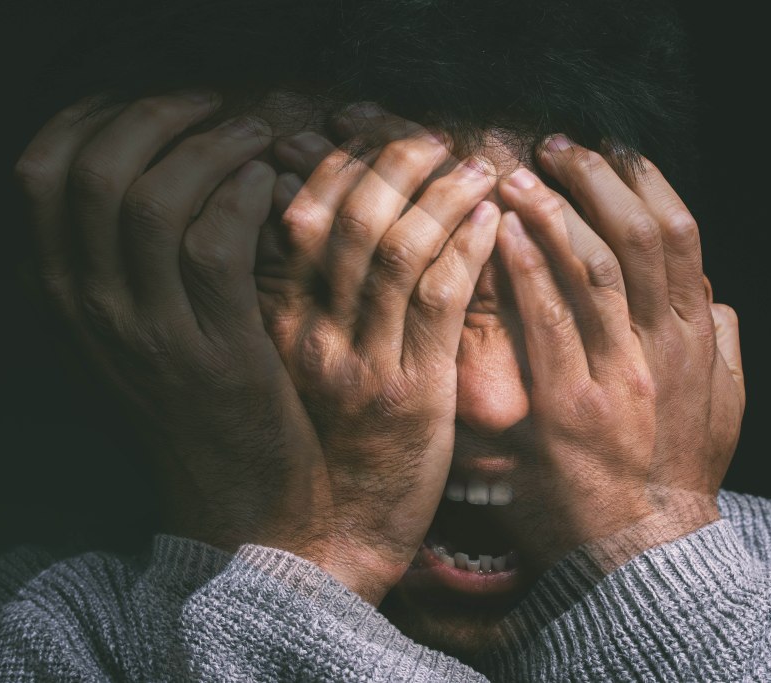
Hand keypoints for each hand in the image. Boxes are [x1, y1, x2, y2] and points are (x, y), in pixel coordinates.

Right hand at [14, 94, 331, 556]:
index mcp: (62, 291)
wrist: (238, 500)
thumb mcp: (138, 328)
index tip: (160, 104)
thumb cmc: (203, 400)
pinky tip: (271, 184)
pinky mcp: (212, 353)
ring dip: (212, 147)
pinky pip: (214, 245)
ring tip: (258, 136)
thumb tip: (155, 159)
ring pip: (151, 200)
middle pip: (92, 170)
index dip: (98, 115)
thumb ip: (124, 258)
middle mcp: (88, 307)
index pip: (43, 169)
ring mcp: (145, 333)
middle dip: (159, 116)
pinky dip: (244, 196)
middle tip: (217, 107)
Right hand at [255, 117, 500, 602]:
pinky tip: (493, 218)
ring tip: (476, 164)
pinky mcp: (413, 392)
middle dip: (392, 165)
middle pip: (349, 221)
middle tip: (428, 136)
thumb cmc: (317, 457)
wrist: (326, 546)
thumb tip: (317, 229)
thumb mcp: (293, 376)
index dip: (340, 169)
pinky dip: (468, 248)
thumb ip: (305, 307)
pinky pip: (442, 299)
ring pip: (397, 249)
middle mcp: (312, 335)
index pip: (301, 220)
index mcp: (277, 326)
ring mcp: (361, 362)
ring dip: (441, 196)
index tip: (373, 139)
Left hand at [493, 136, 744, 567]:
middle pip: (637, 238)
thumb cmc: (678, 474)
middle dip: (597, 181)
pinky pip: (547, 320)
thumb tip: (720, 298)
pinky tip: (502, 232)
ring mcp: (615, 374)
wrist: (644, 548)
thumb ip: (724, 348)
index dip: (647, 184)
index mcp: (693, 340)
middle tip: (558, 147)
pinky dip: (526, 268)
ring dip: (554, 211)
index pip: (679, 239)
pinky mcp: (566, 405)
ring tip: (519, 175)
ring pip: (592, 268)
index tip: (616, 153)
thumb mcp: (724, 409)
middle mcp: (660, 348)